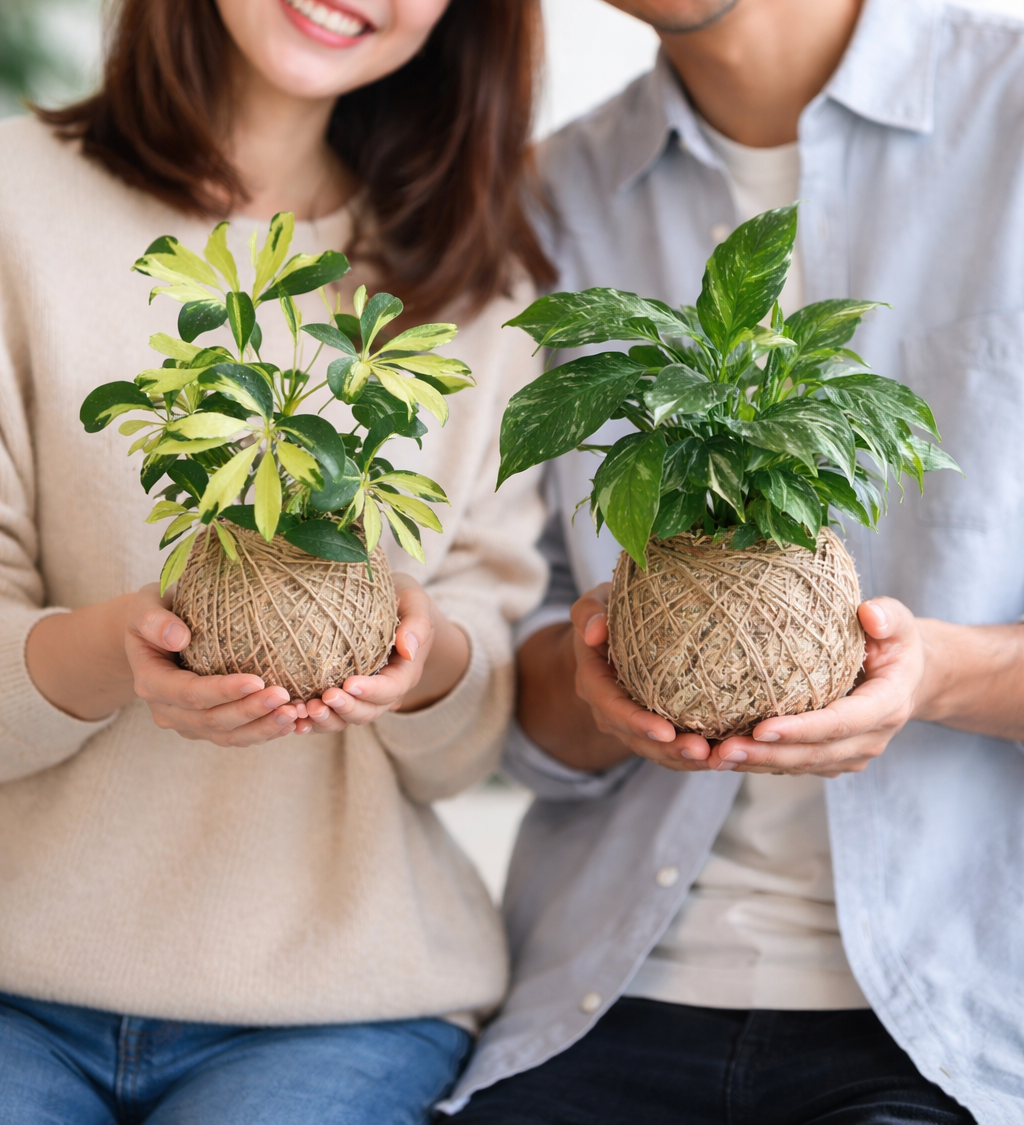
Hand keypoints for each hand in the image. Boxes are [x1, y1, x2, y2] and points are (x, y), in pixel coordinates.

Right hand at [127, 584, 300, 744]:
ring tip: (294, 715)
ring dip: (262, 728)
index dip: (222, 691)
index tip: (257, 680)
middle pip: (212, 720)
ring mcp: (187, 723)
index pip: (189, 693)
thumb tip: (179, 637)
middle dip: (250, 711)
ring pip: (227, 736)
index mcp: (151, 682)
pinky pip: (236, 736)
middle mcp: (167, 710)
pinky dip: (264, 733)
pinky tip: (292, 724)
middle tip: (285, 697)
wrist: (155, 636)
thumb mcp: (144, 606)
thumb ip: (154, 619)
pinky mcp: (206, 727)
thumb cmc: (155, 614)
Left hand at [301, 574, 468, 732]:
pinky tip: (292, 719)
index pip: (391, 688)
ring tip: (304, 711)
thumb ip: (417, 623)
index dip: (372, 691)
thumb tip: (408, 648)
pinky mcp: (341, 694)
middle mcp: (383, 690)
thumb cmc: (401, 600)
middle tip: (323, 699)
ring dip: (326, 720)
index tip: (350, 684)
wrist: (392, 606)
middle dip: (346, 709)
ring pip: (346, 719)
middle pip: (368, 711)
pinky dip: (311, 721)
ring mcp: (361, 696)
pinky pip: (328, 714)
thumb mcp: (415, 603)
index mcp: (404, 672)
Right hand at [570, 584, 712, 769]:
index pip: (611, 708)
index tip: (665, 730)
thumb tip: (595, 631)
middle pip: (636, 739)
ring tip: (718, 759)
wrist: (607, 636)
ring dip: (684, 759)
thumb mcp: (594, 603)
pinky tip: (724, 755)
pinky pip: (671, 746)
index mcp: (594, 682)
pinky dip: (695, 754)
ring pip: (656, 750)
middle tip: (702, 752)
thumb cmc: (607, 613)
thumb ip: (588, 612)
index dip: (636, 722)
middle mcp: (610, 710)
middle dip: (668, 749)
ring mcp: (630, 722)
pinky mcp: (653, 725)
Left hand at [708, 597, 924, 775]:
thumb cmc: (896, 643)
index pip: (841, 723)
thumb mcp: (900, 623)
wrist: (909, 678)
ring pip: (801, 765)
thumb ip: (889, 617)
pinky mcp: (834, 760)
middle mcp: (871, 738)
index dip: (802, 729)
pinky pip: (796, 766)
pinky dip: (762, 763)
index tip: (763, 729)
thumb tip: (869, 613)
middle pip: (814, 754)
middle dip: (767, 755)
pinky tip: (727, 756)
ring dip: (757, 764)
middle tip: (723, 751)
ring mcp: (852, 754)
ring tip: (715, 758)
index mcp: (887, 705)